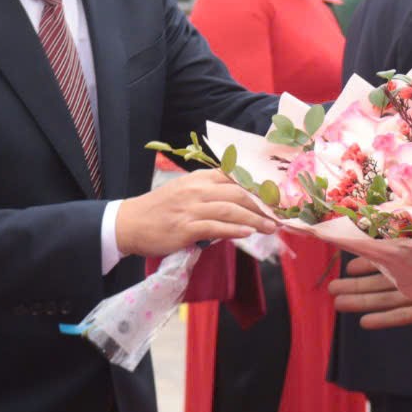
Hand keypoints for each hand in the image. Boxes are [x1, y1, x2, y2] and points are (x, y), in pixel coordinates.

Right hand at [114, 169, 276, 256]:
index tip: (279, 196)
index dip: (260, 187)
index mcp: (200, 178)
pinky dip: (234, 230)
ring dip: (255, 219)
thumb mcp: (187, 191)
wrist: (130, 223)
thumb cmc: (161, 209)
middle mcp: (197, 189)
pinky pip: (215, 227)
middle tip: (281, 215)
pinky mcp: (185, 228)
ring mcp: (191, 208)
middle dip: (264, 204)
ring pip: (231, 210)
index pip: (236, 178)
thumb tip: (241, 201)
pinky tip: (248, 233)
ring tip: (272, 227)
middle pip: (238, 193)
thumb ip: (212, 192)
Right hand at [328, 256, 411, 327]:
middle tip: (332, 288)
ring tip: (339, 304)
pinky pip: (405, 314)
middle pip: (386, 279)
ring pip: (390, 297)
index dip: (370, 261)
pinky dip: (386, 318)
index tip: (349, 268)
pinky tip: (364, 322)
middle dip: (359, 285)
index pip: (393, 256)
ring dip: (365, 301)